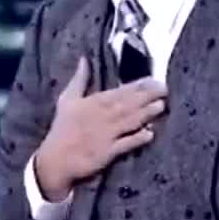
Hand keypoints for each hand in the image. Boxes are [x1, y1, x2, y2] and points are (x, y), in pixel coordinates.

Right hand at [34, 56, 165, 199]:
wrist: (54, 160)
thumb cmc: (63, 128)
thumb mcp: (67, 100)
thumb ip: (79, 79)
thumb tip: (84, 59)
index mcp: (93, 102)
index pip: (120, 91)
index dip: (138, 85)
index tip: (154, 79)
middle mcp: (102, 116)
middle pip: (128, 104)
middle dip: (147, 96)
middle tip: (164, 89)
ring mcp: (105, 135)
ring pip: (129, 121)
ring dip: (146, 114)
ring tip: (161, 106)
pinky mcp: (107, 153)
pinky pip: (125, 145)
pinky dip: (136, 139)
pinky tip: (150, 134)